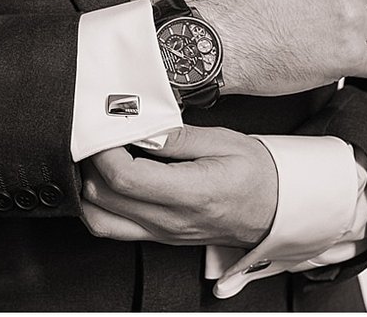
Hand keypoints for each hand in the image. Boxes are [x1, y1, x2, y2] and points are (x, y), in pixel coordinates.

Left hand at [79, 126, 277, 247]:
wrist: (277, 209)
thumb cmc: (257, 176)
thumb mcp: (224, 141)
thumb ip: (177, 136)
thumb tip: (140, 128)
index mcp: (191, 194)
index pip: (125, 177)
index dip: (104, 151)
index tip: (105, 129)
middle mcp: (171, 220)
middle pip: (102, 197)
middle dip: (91, 163)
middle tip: (101, 138)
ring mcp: (163, 233)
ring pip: (98, 219)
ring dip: (89, 188)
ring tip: (101, 160)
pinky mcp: (159, 238)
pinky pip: (112, 228)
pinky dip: (99, 205)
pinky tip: (108, 183)